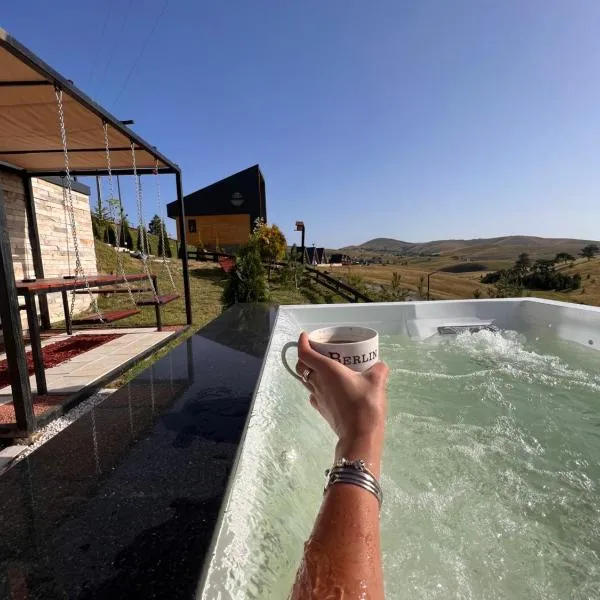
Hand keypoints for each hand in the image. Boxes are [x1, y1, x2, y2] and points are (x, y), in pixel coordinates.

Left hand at [295, 332, 388, 470]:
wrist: (360, 435)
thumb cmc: (365, 404)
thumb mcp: (377, 381)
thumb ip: (379, 369)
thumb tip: (380, 365)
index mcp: (327, 370)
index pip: (305, 353)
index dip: (302, 343)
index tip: (305, 336)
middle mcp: (317, 382)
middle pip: (301, 367)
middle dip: (304, 357)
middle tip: (315, 351)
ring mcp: (317, 397)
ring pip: (305, 380)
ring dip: (309, 372)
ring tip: (322, 368)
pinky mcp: (321, 410)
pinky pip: (313, 394)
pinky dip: (316, 387)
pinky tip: (328, 388)